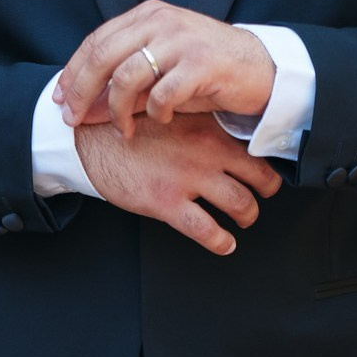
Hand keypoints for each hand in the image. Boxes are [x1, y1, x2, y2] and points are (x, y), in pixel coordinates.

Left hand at [54, 1, 275, 139]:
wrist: (262, 69)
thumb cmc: (206, 72)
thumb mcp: (160, 72)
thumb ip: (123, 85)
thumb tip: (81, 110)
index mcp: (148, 15)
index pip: (96, 41)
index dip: (73, 71)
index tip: (60, 98)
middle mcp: (161, 21)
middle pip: (103, 56)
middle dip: (82, 91)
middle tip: (73, 118)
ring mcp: (181, 40)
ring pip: (128, 76)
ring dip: (117, 110)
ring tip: (123, 130)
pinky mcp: (201, 63)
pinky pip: (162, 94)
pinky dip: (155, 112)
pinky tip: (162, 120)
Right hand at [72, 112, 279, 255]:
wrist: (90, 139)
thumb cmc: (128, 126)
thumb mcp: (170, 113)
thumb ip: (200, 124)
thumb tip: (224, 136)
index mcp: (207, 128)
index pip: (255, 148)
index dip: (265, 163)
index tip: (264, 172)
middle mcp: (205, 152)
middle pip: (259, 178)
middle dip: (266, 192)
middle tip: (262, 197)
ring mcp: (187, 178)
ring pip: (241, 205)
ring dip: (247, 216)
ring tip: (243, 221)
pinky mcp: (167, 202)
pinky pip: (207, 230)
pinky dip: (222, 242)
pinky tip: (224, 244)